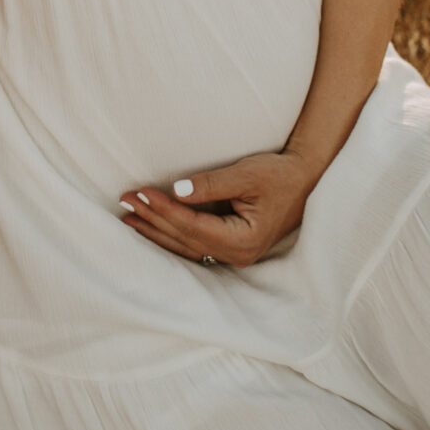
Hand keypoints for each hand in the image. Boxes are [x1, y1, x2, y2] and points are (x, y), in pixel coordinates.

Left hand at [120, 149, 319, 267]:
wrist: (305, 179)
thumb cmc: (279, 175)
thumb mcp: (246, 175)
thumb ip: (211, 184)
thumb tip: (176, 190)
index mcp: (244, 240)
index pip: (193, 227)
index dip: (165, 210)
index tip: (140, 192)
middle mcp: (238, 254)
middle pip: (185, 239)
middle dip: (153, 219)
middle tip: (124, 200)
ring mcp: (234, 254)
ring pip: (186, 246)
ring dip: (155, 229)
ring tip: (127, 214)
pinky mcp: (229, 246)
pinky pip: (193, 243)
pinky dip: (169, 232)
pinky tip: (149, 224)